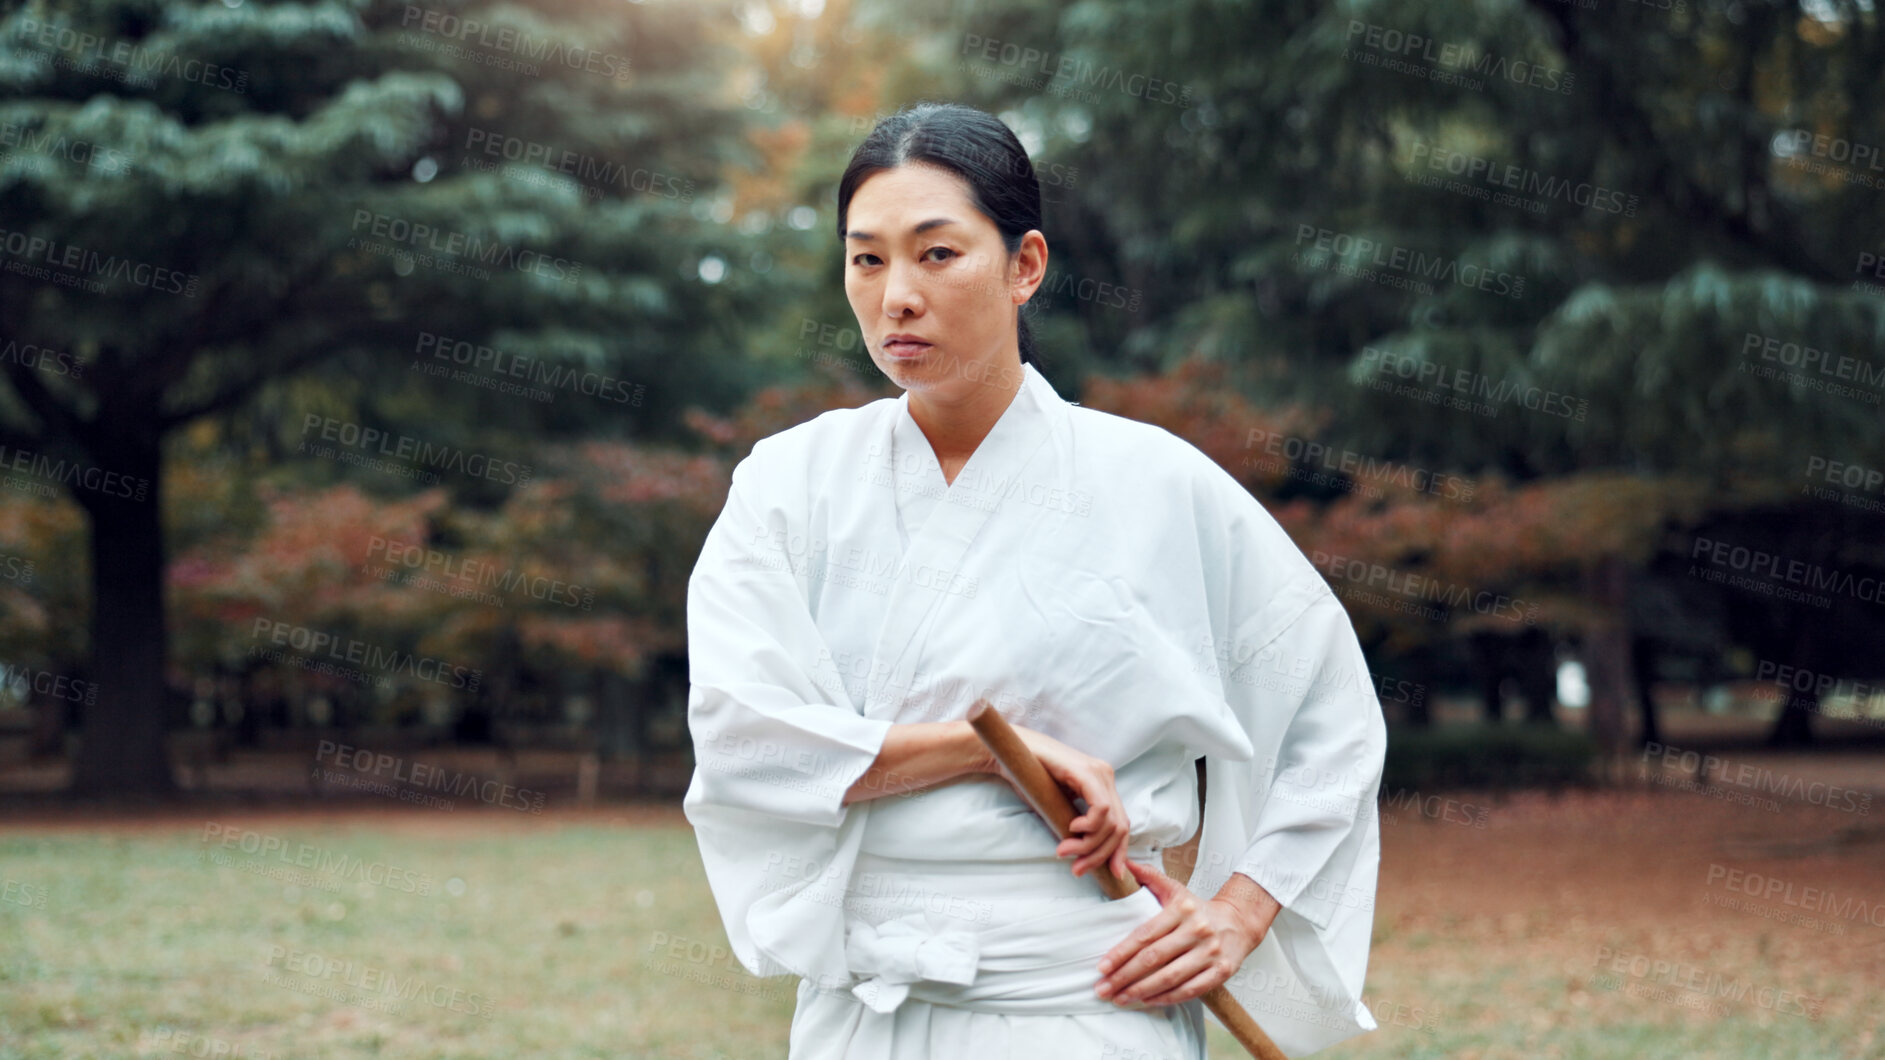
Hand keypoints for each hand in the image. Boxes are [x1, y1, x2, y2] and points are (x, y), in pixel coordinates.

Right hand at [993, 723, 1132, 881]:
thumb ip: (1075, 828)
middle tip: (1077, 869)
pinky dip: (1090, 825)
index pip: (1121, 823)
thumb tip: (1086, 858)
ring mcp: (1098, 773)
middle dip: (1100, 854)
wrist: (1010, 756)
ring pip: (1112, 821)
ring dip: (1089, 844)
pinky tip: (1072, 828)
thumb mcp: (1059, 809)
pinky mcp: (1086, 771)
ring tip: (1065, 851)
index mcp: (1102, 785)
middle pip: (1120, 827)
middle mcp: (1105, 777)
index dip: (1118, 852)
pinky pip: (1102, 807)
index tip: (1112, 873)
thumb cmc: (1030, 781)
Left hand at [1092, 860, 1269, 1007]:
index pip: (1144, 934)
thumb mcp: (1175, 889)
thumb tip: (1122, 864)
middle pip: (1154, 958)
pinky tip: (1147, 1000)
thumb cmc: (1197, 909)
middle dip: (1124, 976)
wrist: (1239, 922)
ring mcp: (1211, 952)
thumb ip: (1148, 877)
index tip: (1102, 967)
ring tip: (1119, 998)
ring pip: (1170, 977)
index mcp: (1182, 909)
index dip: (1121, 952)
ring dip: (1141, 991)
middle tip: (1103, 988)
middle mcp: (1197, 930)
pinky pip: (1190, 989)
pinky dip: (1167, 998)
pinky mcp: (1222, 971)